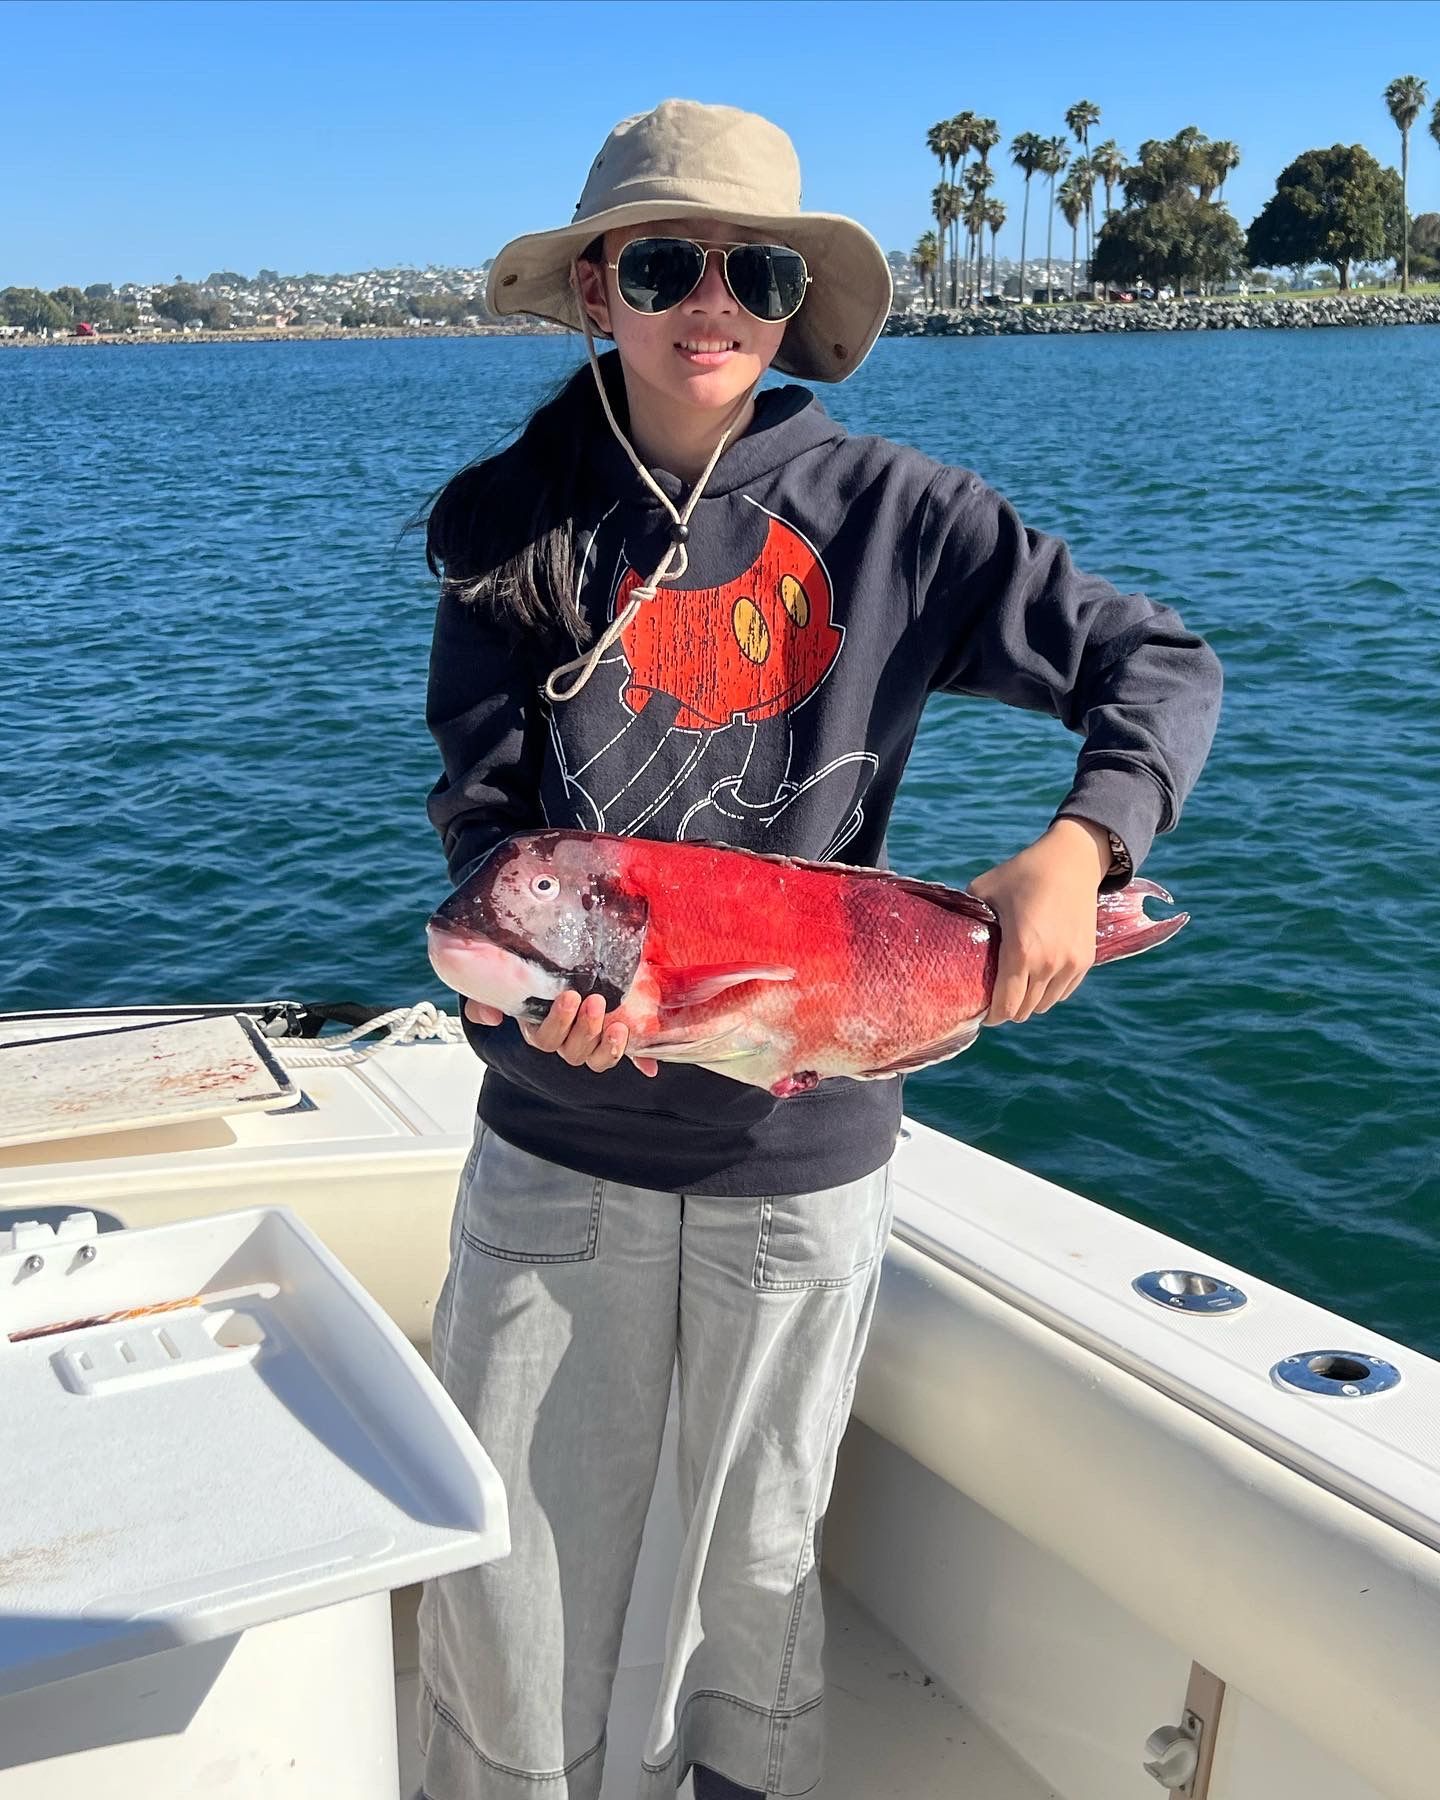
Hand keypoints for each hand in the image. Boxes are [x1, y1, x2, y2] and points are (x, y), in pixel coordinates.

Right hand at [463, 993, 657, 1076]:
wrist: (556, 966)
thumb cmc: (529, 975)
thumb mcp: (504, 983)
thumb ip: (487, 999)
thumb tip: (490, 1017)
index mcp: (539, 1029)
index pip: (545, 1039)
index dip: (558, 1023)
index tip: (570, 996)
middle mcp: (565, 1041)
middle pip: (573, 1050)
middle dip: (585, 1028)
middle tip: (594, 1001)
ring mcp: (590, 1043)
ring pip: (596, 1059)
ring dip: (608, 1046)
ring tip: (617, 1024)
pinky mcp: (612, 1039)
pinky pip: (626, 1057)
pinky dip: (638, 1062)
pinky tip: (650, 1066)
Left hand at [965, 818, 1109, 1025]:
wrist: (1072, 860)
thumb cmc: (1023, 873)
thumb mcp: (984, 889)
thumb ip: (966, 914)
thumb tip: (945, 931)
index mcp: (1021, 951)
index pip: (1006, 1005)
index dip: (991, 1015)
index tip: (981, 1012)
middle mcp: (1048, 963)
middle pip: (1024, 1010)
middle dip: (1007, 1009)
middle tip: (994, 998)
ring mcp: (1070, 963)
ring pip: (1045, 1004)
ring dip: (1029, 1001)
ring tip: (1015, 988)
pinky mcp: (1086, 959)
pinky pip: (1063, 991)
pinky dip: (1049, 991)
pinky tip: (1036, 978)